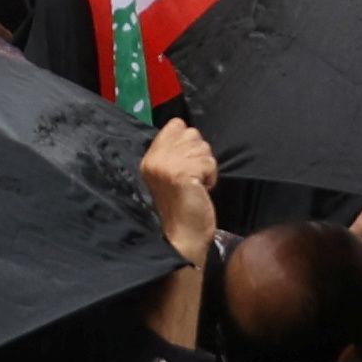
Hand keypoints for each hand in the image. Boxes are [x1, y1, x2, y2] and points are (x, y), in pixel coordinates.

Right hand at [139, 115, 222, 262]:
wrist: (181, 236)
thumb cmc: (181, 208)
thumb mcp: (169, 175)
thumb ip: (174, 153)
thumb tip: (191, 134)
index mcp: (150, 158)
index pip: (176, 125)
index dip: (188, 142)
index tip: (187, 165)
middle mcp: (156, 158)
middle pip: (192, 133)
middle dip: (199, 154)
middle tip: (192, 177)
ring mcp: (168, 165)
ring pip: (203, 148)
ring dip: (206, 167)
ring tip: (196, 185)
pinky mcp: (183, 173)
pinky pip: (209, 162)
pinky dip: (211, 177)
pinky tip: (202, 190)